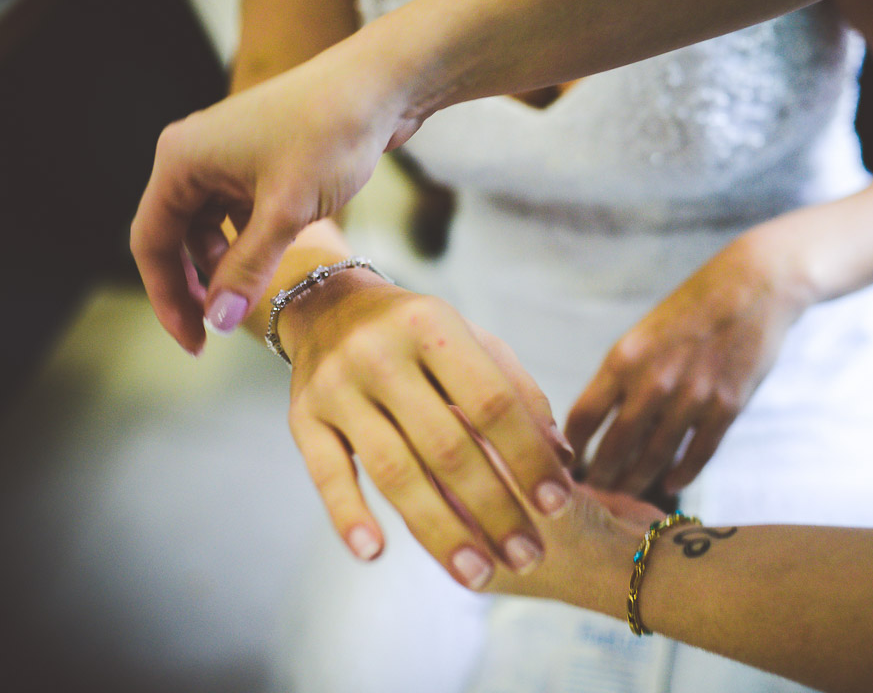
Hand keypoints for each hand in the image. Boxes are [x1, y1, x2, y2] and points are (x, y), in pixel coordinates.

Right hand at [130, 38, 421, 354]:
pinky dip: (245, 243)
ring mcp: (226, 156)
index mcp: (181, 159)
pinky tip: (268, 263)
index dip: (168, 298)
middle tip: (216, 333)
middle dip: (194, 286)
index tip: (195, 343)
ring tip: (246, 300)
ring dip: (222, 266)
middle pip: (174, 237)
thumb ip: (248, 267)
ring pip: (207, 227)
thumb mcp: (287, 210)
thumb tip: (217, 320)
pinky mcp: (258, 160)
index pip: (151, 243)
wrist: (380, 87)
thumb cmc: (330, 133)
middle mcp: (193, 154)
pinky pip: (236, 213)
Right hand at [279, 268, 575, 587]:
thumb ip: (520, 393)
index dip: (528, 456)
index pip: (491, 401)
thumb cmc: (421, 335)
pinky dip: (350, 516)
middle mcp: (379, 352)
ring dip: (439, 530)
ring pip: (393, 471)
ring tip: (477, 574)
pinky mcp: (301, 418)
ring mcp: (335, 386)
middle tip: (528, 556)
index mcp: (433, 325)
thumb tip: (562, 458)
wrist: (329, 306)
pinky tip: (377, 554)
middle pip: (445, 446)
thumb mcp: (474, 342)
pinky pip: (326, 475)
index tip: (559, 504)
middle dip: (494, 509)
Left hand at [566, 232, 802, 495]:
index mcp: (624, 358)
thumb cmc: (690, 311)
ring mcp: (692, 397)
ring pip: (655, 458)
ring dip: (636, 482)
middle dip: (600, 479)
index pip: (583, 417)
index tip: (564, 466)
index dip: (570, 449)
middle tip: (591, 499)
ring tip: (624, 499)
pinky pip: (698, 454)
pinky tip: (669, 485)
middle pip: (615, 447)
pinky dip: (681, 475)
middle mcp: (654, 381)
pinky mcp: (727, 407)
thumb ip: (621, 377)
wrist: (752, 287)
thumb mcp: (643, 335)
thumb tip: (597, 425)